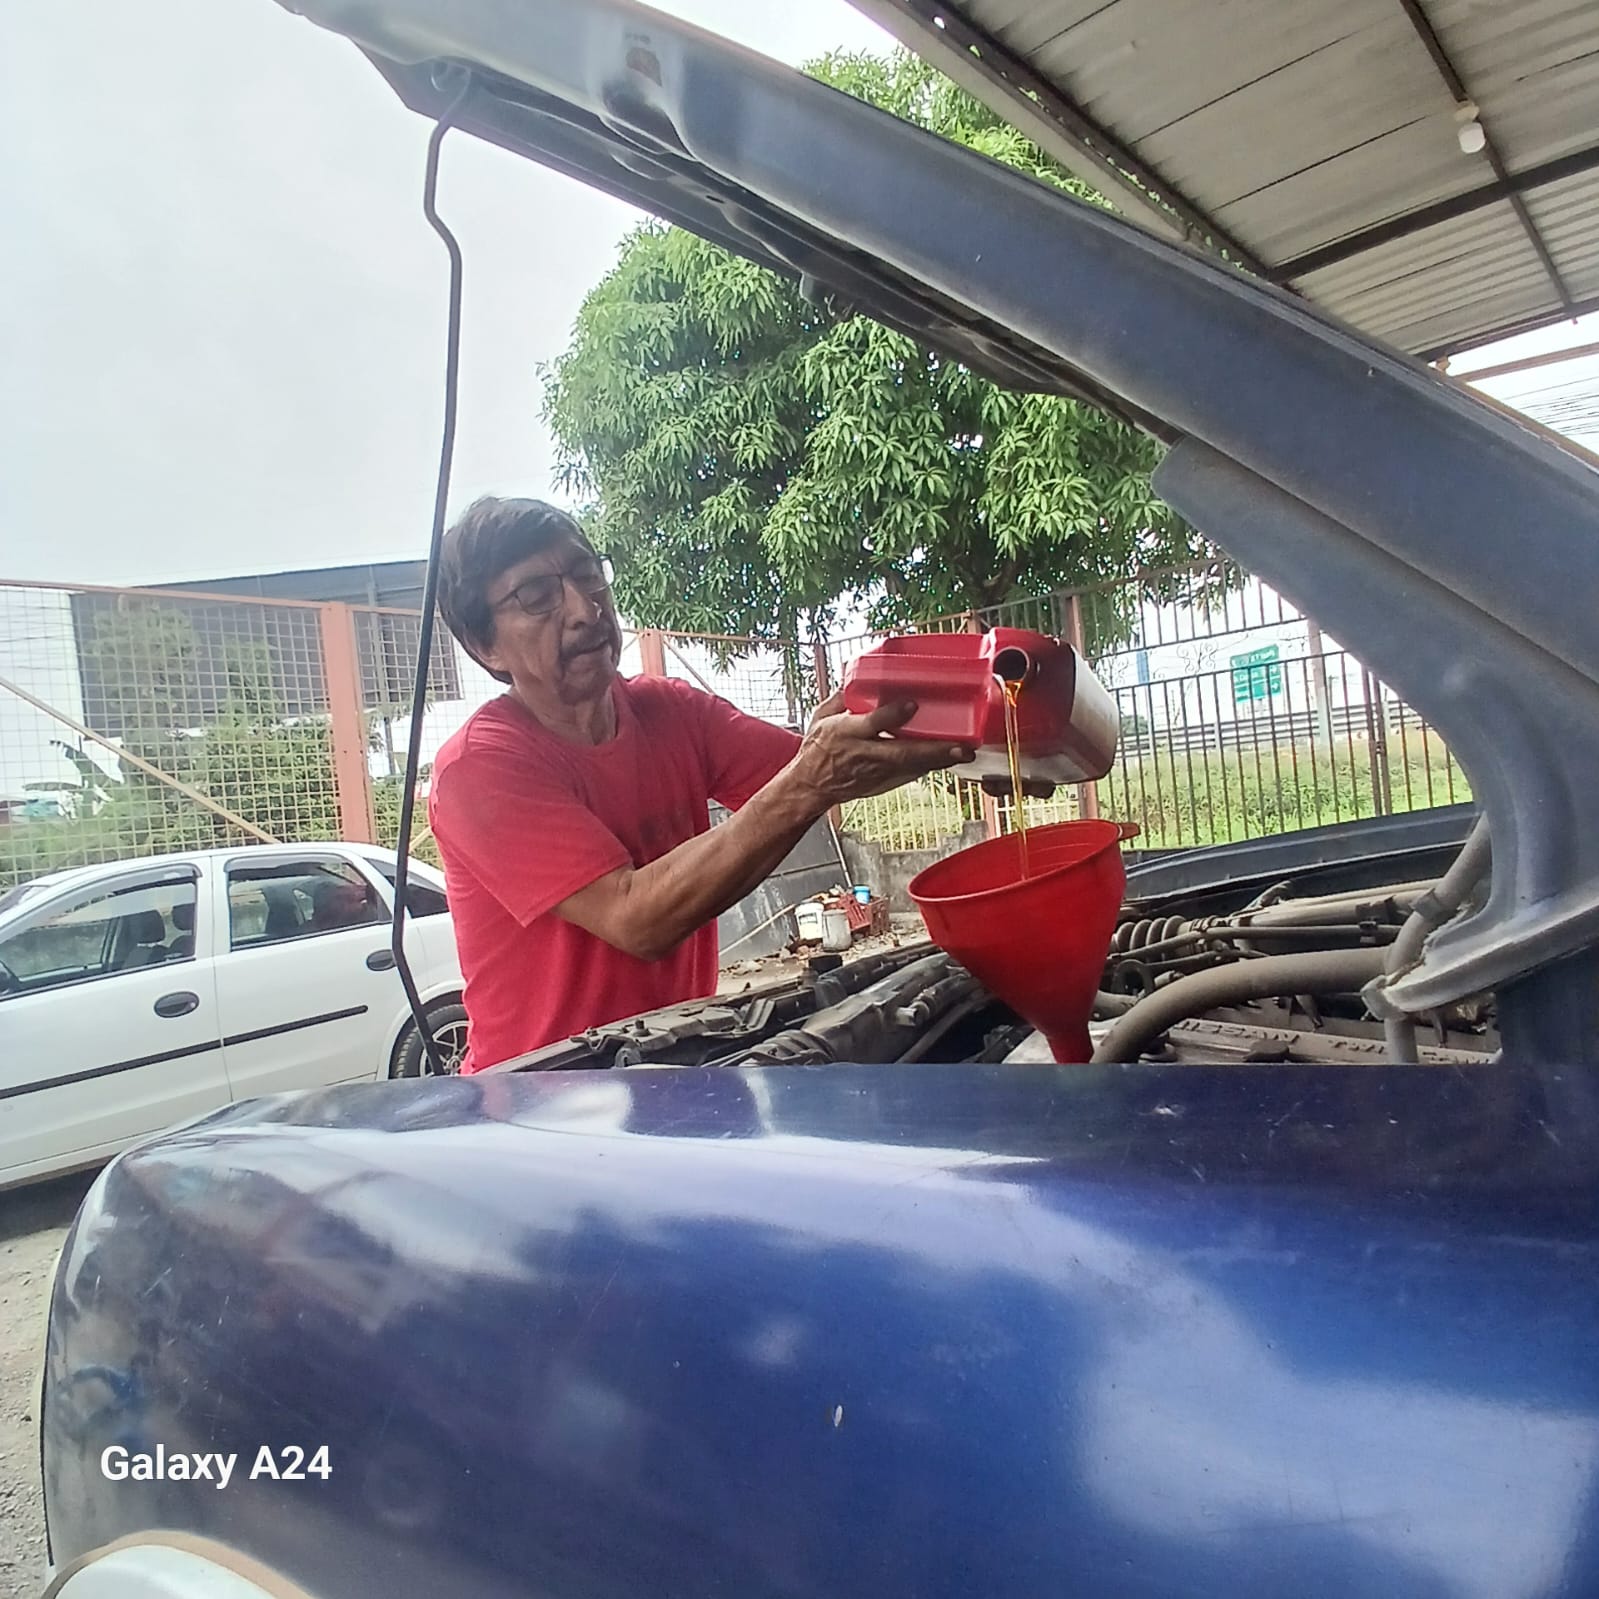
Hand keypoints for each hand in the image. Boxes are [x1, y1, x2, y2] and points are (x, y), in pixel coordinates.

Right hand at [788, 698, 974, 807]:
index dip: (892, 715)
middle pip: (902, 752)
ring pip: (912, 766)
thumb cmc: (818, 748)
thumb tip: (856, 673)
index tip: (912, 704)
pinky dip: (930, 766)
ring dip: (939, 760)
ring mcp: (876, 772)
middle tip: (960, 746)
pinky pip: (911, 774)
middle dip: (932, 750)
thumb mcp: (822, 716)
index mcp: (847, 733)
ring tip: (965, 753)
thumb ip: (842, 696)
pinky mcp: (883, 782)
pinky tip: (949, 759)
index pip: (871, 723)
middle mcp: (865, 754)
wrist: (811, 785)